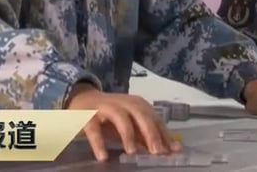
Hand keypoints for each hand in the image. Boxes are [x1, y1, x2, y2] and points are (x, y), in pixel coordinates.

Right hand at [64, 84, 180, 161]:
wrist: (82, 101)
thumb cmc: (112, 117)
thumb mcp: (133, 125)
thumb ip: (150, 136)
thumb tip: (173, 149)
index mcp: (138, 105)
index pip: (155, 119)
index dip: (164, 134)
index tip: (173, 151)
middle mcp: (125, 104)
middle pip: (141, 115)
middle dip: (150, 133)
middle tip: (157, 152)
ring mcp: (106, 108)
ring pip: (120, 118)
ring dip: (128, 134)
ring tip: (132, 152)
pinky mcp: (88, 116)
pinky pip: (94, 129)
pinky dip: (98, 143)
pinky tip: (103, 156)